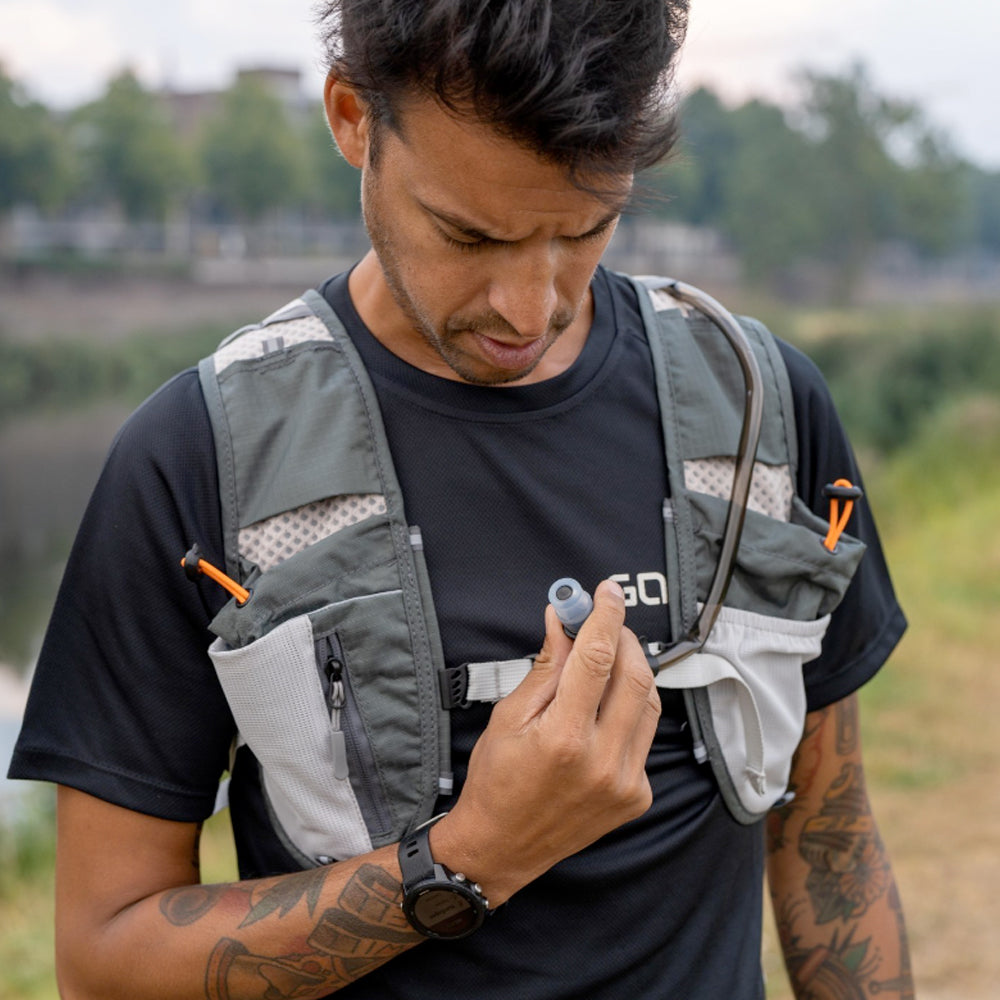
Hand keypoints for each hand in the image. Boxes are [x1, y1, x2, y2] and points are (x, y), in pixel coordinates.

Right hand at [432, 579, 660, 904]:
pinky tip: (605, 710)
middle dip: (624, 638)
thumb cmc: (496, 779)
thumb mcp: (509, 716)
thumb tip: (561, 620)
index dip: (605, 616)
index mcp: (564, 737)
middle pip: (635, 676)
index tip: (608, 591)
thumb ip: (545, 667)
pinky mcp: (637, 796)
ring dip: (633, 671)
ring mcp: (626, 782)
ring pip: (649, 704)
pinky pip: (645, 737)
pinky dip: (630, 711)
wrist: (502, 847)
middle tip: (607, 622)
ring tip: (608, 658)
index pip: (597, 658)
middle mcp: (603, 761)